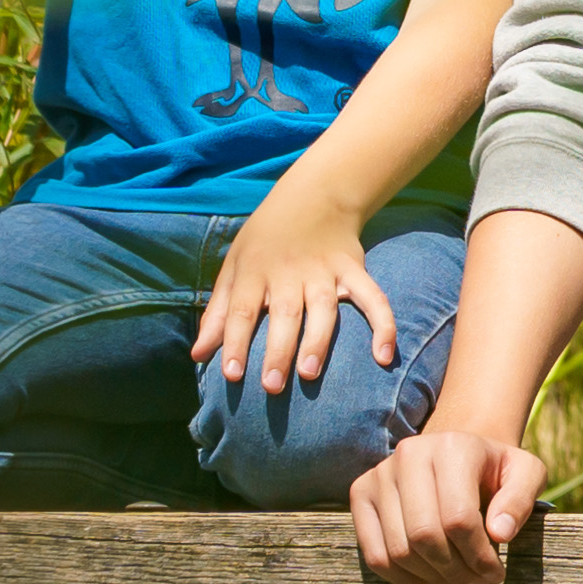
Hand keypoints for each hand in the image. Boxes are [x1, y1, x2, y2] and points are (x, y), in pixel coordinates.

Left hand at [198, 191, 389, 393]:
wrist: (313, 197)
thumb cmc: (265, 241)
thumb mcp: (234, 267)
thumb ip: (218, 312)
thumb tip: (198, 355)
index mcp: (256, 271)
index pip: (243, 310)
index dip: (235, 342)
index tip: (230, 375)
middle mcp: (290, 272)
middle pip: (284, 314)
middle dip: (278, 350)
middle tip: (272, 387)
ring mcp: (325, 271)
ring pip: (323, 309)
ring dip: (317, 342)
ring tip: (309, 373)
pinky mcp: (354, 270)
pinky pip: (373, 298)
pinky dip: (383, 325)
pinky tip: (384, 356)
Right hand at [351, 427, 545, 583]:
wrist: (457, 454)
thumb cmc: (495, 471)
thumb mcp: (526, 475)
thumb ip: (521, 500)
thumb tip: (500, 533)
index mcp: (453, 447)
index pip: (459, 517)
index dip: (479, 556)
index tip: (496, 573)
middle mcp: (410, 455)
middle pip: (425, 535)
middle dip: (456, 572)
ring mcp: (380, 474)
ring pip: (399, 549)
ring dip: (432, 578)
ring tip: (458, 583)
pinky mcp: (361, 493)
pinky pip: (374, 553)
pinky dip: (402, 579)